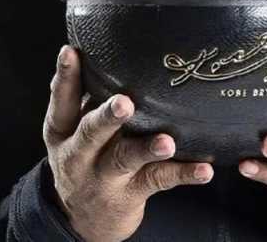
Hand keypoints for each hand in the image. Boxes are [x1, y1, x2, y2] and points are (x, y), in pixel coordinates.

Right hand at [43, 45, 213, 241]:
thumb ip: (83, 96)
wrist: (82, 219)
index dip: (65, 76)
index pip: (61, 100)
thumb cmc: (85, 155)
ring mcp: (104, 177)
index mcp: (62, 132)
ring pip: (126, 160)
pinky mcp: (132, 192)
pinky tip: (204, 169)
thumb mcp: (71, 130)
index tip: (71, 51)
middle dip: (107, 117)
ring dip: (148, 149)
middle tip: (124, 103)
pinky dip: (184, 173)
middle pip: (91, 133)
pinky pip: (160, 180)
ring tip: (168, 142)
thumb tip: (91, 47)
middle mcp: (79, 155)